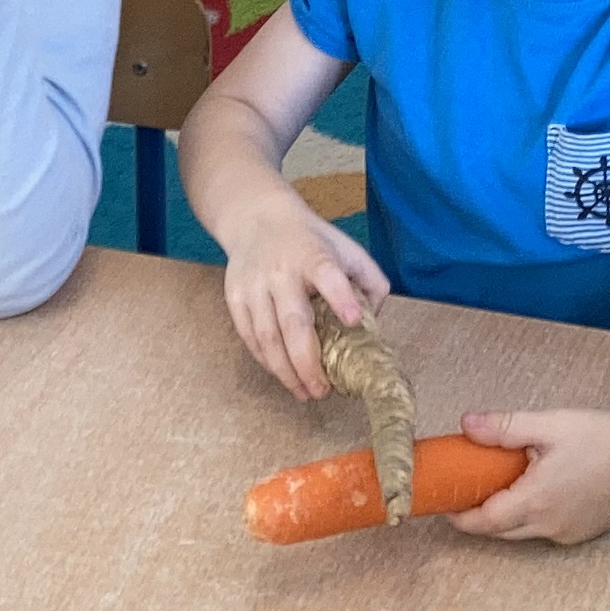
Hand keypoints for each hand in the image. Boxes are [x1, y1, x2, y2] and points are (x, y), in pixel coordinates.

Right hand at [213, 191, 391, 401]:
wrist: (257, 217)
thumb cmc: (311, 241)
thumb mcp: (346, 248)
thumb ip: (369, 282)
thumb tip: (374, 325)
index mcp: (313, 255)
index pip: (327, 275)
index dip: (341, 297)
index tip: (353, 320)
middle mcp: (280, 270)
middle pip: (292, 322)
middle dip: (308, 363)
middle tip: (323, 391)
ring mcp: (254, 284)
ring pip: (267, 337)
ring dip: (286, 371)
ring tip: (305, 392)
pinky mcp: (235, 296)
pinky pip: (249, 337)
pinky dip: (266, 361)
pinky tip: (284, 375)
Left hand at [450, 404, 609, 545]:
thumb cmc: (602, 435)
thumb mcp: (549, 424)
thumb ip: (504, 428)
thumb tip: (466, 425)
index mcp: (536, 501)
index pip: (484, 522)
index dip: (460, 516)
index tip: (445, 502)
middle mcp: (550, 526)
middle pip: (500, 531)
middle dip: (480, 515)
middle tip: (469, 489)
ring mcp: (569, 534)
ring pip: (523, 532)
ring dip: (507, 516)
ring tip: (503, 485)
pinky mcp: (583, 533)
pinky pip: (546, 530)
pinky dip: (533, 516)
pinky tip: (538, 490)